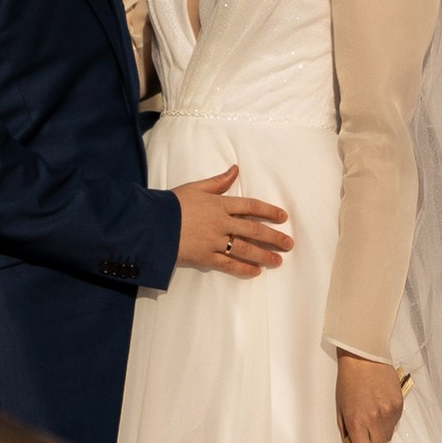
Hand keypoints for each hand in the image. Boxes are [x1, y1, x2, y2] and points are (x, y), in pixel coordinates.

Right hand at [173, 163, 292, 276]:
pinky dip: (243, 269)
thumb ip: (218, 181)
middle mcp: (221, 223)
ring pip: (245, 249)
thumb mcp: (195, 187)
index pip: (251, 206)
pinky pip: (228, 265)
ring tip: (278, 261)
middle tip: (289, 244)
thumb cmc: (172, 203)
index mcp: (219, 204)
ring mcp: (214, 241)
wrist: (152, 223)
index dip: (269, 211)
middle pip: (253, 230)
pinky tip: (255, 272)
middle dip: (273, 237)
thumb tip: (235, 169)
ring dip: (264, 255)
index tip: (283, 217)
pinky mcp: (205, 257)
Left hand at [336, 352, 406, 442]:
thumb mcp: (340, 408)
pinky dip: (389, 421)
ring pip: (388, 438)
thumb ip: (347, 432)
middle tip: (369, 440)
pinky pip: (395, 423)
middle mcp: (374, 421)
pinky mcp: (399, 405)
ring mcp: (389, 413)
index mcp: (356, 423)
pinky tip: (381, 407)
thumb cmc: (348, 382)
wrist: (364, 358)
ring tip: (374, 417)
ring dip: (381, 435)